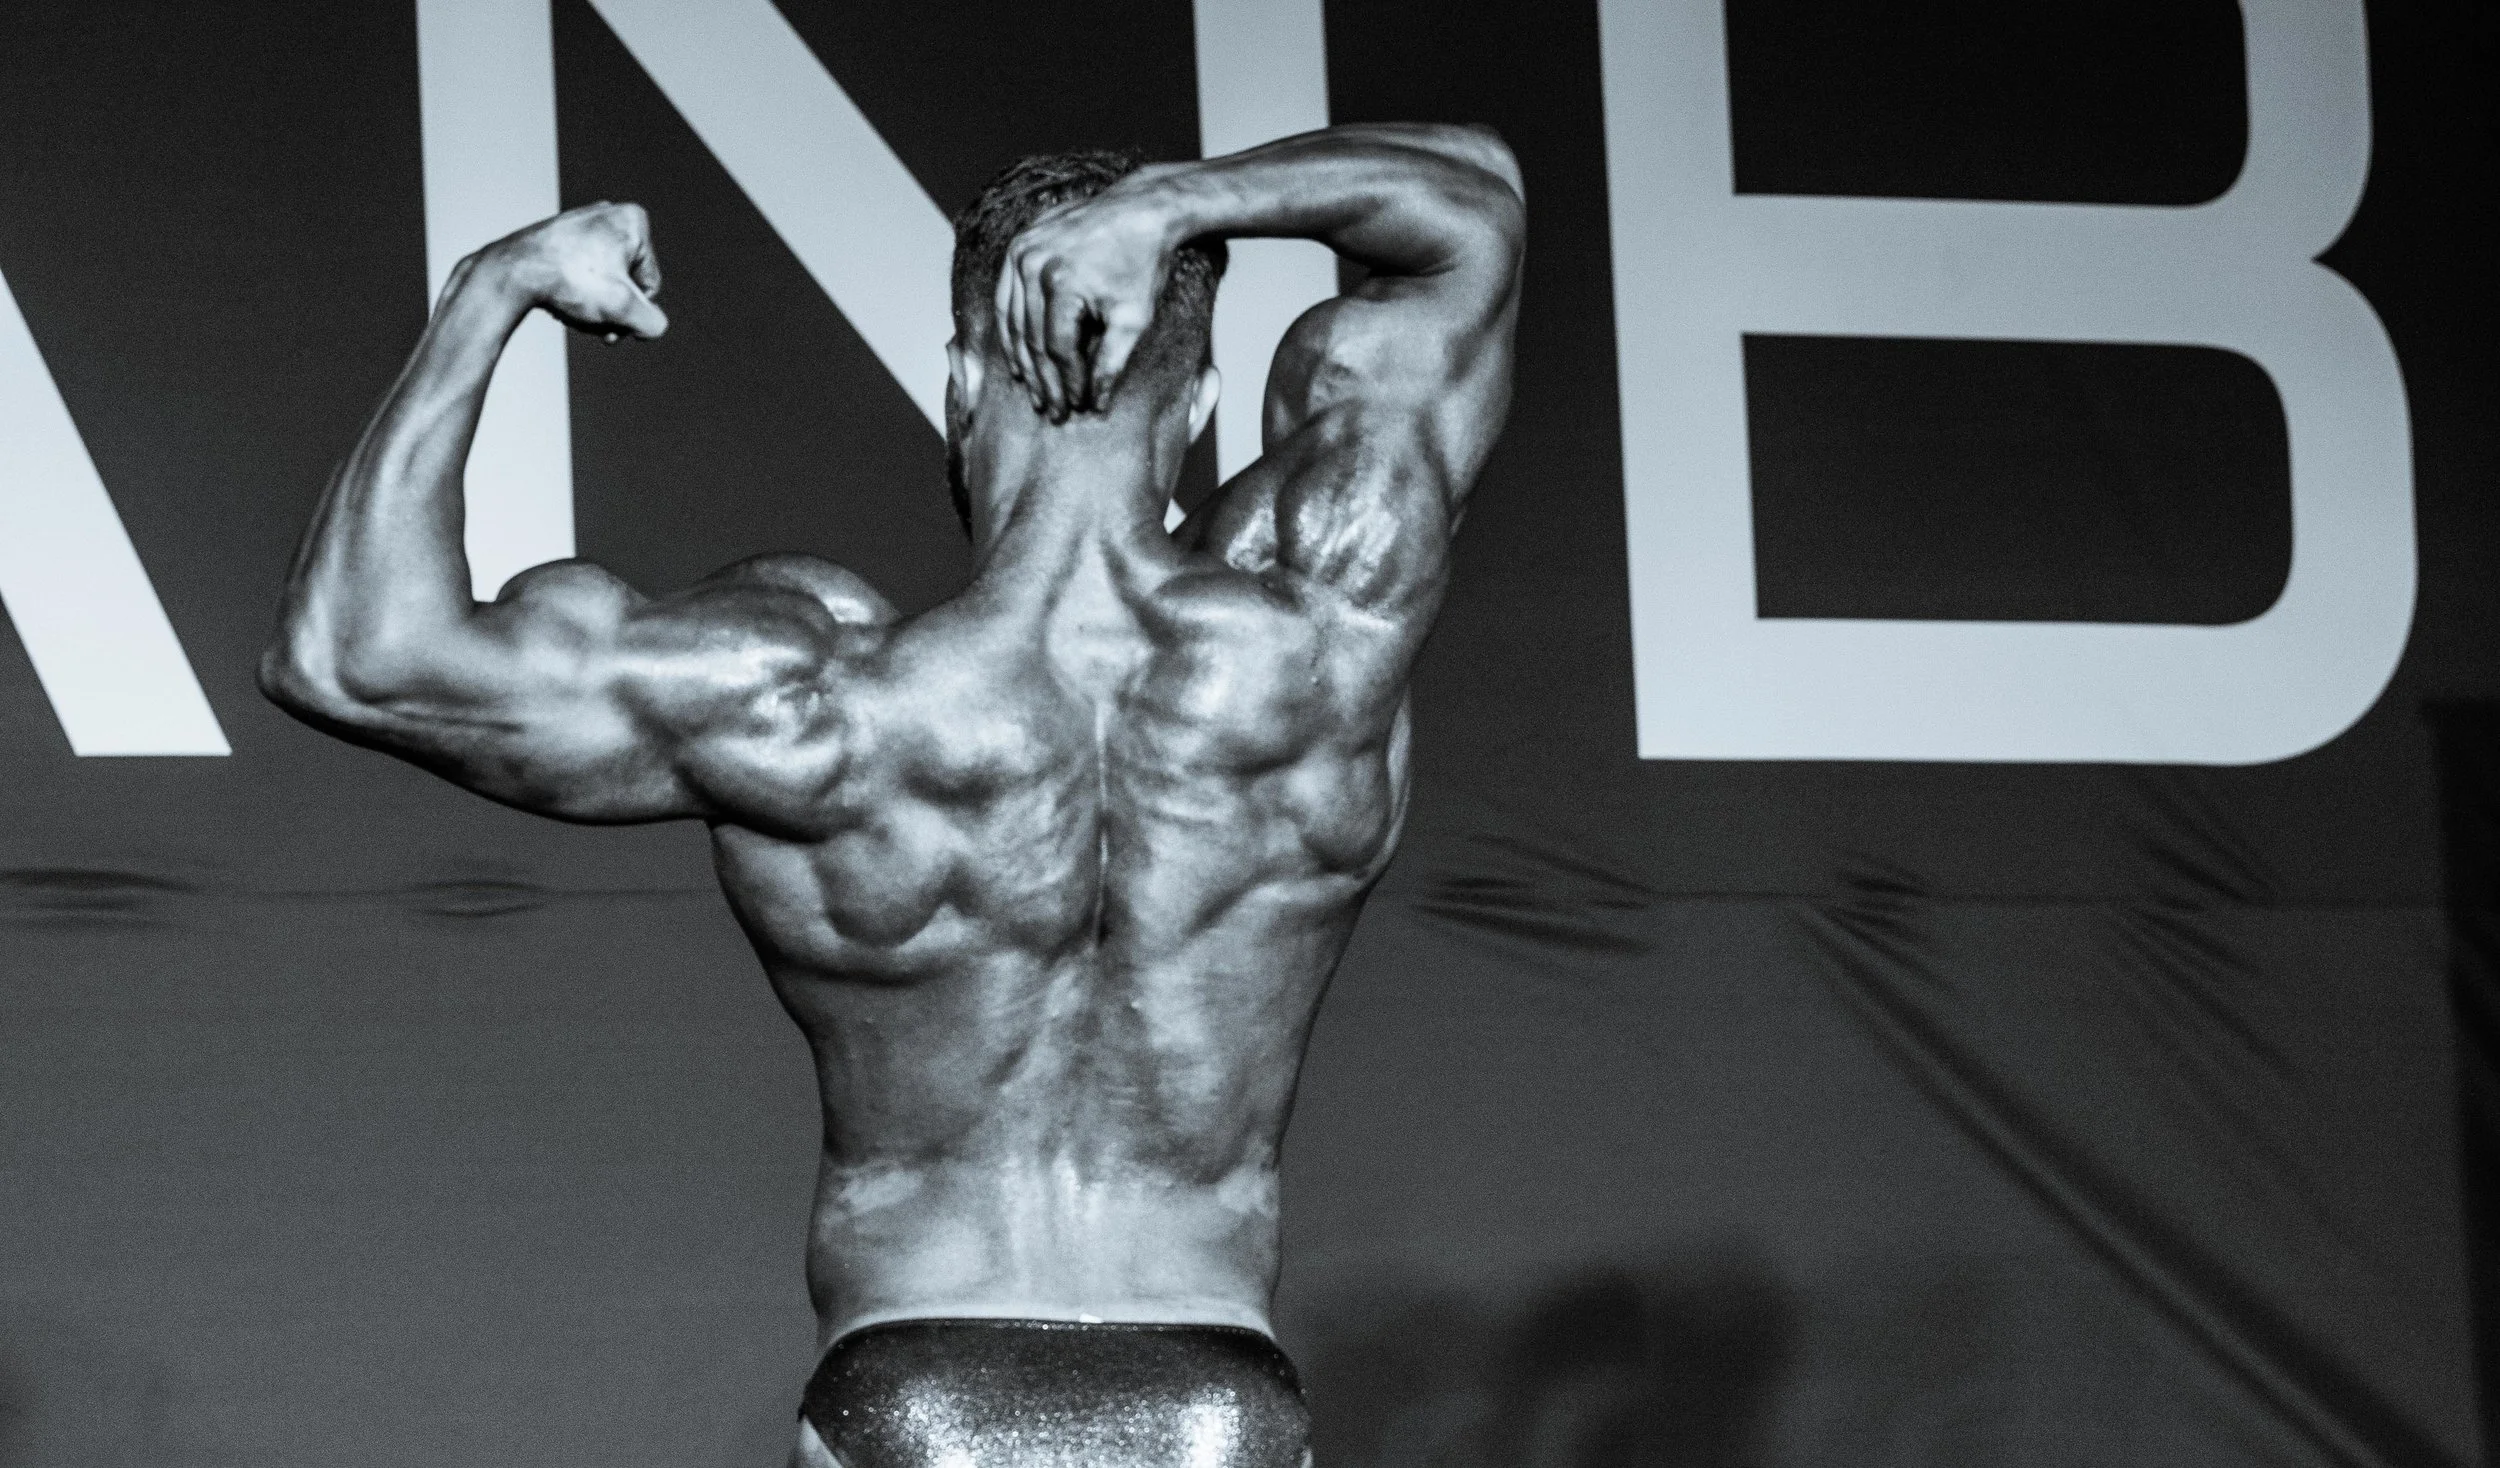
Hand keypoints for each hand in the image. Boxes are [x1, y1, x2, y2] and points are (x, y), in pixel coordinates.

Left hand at [485, 202, 667, 341]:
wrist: (510, 270)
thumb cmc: (569, 281)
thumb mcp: (624, 309)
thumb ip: (653, 322)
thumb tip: (651, 326)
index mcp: (633, 221)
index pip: (648, 284)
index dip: (632, 313)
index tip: (612, 328)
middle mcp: (609, 214)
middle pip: (624, 281)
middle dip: (610, 309)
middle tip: (593, 329)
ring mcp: (582, 222)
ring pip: (600, 279)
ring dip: (592, 304)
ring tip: (570, 311)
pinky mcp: (559, 234)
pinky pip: (580, 270)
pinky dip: (574, 290)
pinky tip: (557, 299)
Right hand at [994, 177, 1175, 417]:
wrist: (1139, 210)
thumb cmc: (1142, 265)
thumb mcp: (1134, 318)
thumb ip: (1112, 363)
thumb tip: (1095, 405)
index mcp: (1063, 282)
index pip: (1059, 348)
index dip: (1068, 383)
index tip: (1077, 407)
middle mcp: (1034, 264)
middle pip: (1032, 338)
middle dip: (1044, 379)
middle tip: (1053, 410)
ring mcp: (1021, 251)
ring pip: (1012, 320)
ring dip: (1022, 360)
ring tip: (1034, 391)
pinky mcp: (1018, 245)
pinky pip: (1006, 296)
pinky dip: (1011, 328)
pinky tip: (1019, 356)